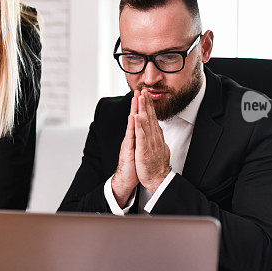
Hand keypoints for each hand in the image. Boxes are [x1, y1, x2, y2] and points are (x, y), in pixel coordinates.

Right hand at [111, 90, 139, 206]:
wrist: (126, 180)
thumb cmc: (133, 166)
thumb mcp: (139, 150)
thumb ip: (141, 140)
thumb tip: (144, 132)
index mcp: (136, 137)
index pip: (140, 119)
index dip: (142, 107)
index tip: (145, 96)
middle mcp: (131, 138)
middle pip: (135, 118)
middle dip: (137, 104)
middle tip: (139, 90)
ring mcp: (129, 143)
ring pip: (132, 124)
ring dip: (134, 110)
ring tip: (135, 98)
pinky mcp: (128, 150)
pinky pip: (130, 136)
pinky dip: (132, 126)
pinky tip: (133, 117)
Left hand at [134, 89, 171, 193]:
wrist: (159, 179)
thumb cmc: (157, 166)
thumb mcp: (159, 148)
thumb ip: (157, 138)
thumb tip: (158, 131)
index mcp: (156, 136)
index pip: (152, 118)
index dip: (149, 106)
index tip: (146, 95)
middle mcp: (154, 137)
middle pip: (150, 116)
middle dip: (146, 102)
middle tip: (144, 90)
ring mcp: (150, 142)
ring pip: (146, 122)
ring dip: (143, 109)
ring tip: (140, 97)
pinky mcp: (144, 149)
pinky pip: (141, 135)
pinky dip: (138, 125)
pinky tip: (136, 116)